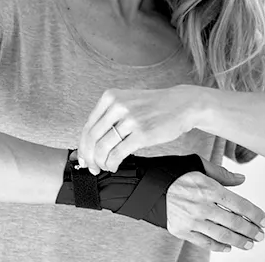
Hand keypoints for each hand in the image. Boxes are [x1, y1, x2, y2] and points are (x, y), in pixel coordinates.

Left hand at [77, 85, 201, 174]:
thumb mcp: (127, 101)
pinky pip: (118, 154)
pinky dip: (112, 163)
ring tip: (105, 166)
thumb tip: (90, 142)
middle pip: (92, 138)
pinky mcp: (142, 134)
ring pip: (103, 148)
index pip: (88, 126)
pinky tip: (115, 166)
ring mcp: (130, 119)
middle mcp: (118, 106)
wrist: (181, 104)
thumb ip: (109, 116)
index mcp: (111, 97)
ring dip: (101, 162)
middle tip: (92, 167)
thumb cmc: (154, 106)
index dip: (82, 146)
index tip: (83, 157)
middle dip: (89, 157)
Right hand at [167, 155, 264, 252]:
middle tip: (260, 235)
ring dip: (239, 241)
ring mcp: (192, 221)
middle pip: (234, 223)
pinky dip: (218, 246)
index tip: (264, 220)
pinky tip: (228, 247)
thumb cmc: (172, 173)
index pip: (240, 205)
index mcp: (208, 188)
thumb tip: (242, 179)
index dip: (255, 214)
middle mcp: (202, 206)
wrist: (147, 185)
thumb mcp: (198, 165)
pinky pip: (205, 242)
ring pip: (222, 235)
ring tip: (249, 243)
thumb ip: (222, 174)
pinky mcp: (182, 230)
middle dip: (251, 230)